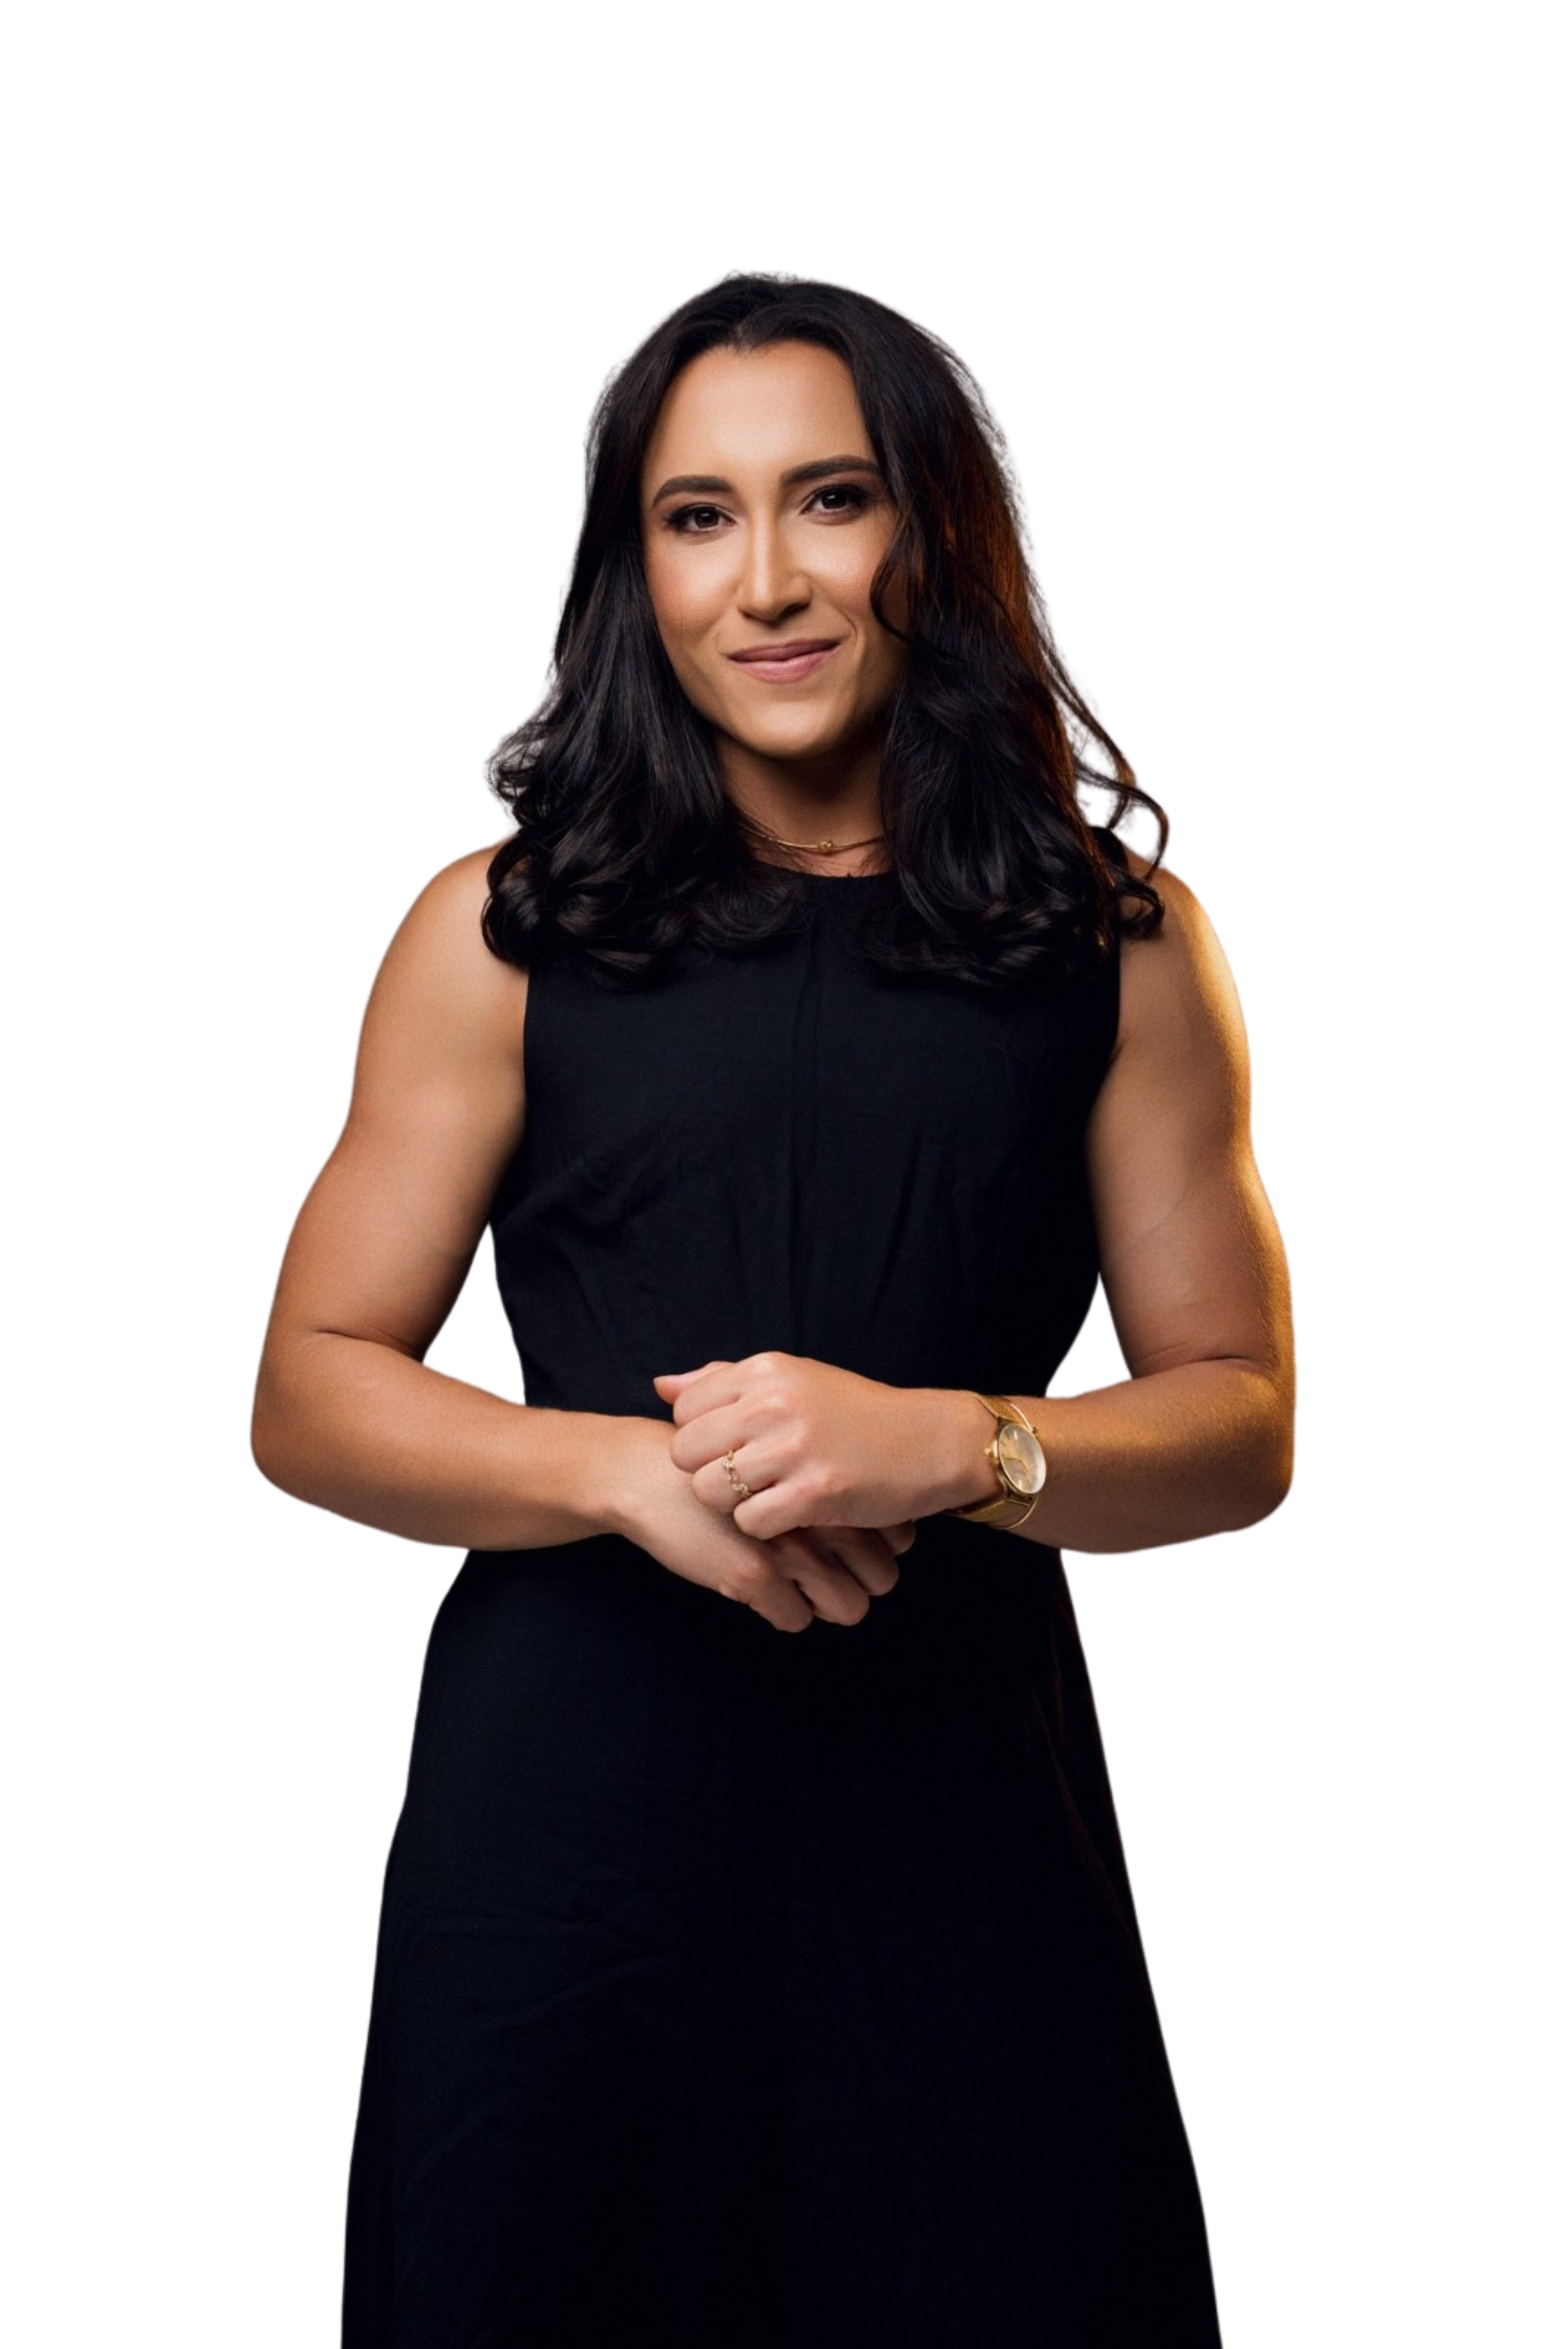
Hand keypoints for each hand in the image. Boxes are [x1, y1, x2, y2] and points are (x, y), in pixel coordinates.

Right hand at [613, 1418, 908, 1632]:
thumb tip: (875, 1513)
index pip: (900, 1536)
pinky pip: (795, 1618)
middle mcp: (820, 1511)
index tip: (859, 1550)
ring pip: (848, 1606)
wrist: (651, 1474)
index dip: (885, 1552)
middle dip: (863, 1584)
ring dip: (828, 1605)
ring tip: (801, 1589)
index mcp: (832, 1479)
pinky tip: (765, 1592)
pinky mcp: (753, 1574)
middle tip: (833, 1577)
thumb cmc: (719, 1463)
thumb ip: (829, 1479)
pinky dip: (784, 1612)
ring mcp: (789, 1544)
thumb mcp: (782, 1456)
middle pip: (883, 1577)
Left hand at [653, 1353, 939, 1543]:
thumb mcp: (791, 1379)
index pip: (684, 1411)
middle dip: (706, 1473)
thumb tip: (660, 1387)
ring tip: (765, 1497)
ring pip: (710, 1491)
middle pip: (686, 1453)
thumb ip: (722, 1381)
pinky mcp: (815, 1492)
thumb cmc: (855, 1414)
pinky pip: (749, 1522)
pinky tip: (789, 1515)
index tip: (732, 1448)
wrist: (927, 1442)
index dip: (699, 1438)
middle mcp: (774, 1403)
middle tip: (744, 1480)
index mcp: (765, 1371)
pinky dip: (763, 1527)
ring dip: (731, 1505)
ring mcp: (794, 1448)